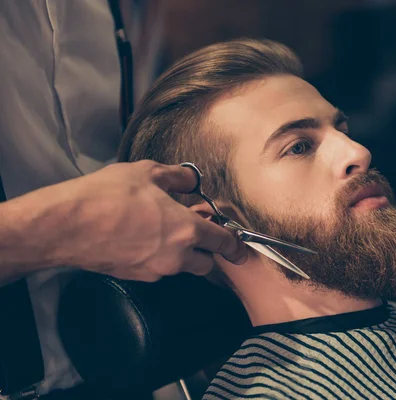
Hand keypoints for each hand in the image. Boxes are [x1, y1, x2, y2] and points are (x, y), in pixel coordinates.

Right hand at [51, 160, 246, 280]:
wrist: (66, 225)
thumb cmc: (108, 196)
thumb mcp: (148, 172)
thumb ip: (178, 177)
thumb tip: (191, 179)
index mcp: (187, 230)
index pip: (223, 243)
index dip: (234, 244)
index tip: (240, 247)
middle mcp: (177, 256)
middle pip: (206, 263)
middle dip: (206, 251)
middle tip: (195, 231)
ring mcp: (156, 271)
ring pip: (182, 268)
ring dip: (182, 254)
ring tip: (163, 230)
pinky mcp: (136, 278)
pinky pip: (158, 270)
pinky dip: (159, 258)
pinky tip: (142, 238)